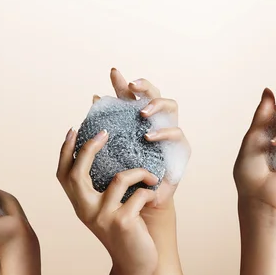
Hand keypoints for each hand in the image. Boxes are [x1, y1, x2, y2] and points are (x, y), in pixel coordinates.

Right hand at [57, 127, 158, 274]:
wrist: (135, 266)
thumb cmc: (125, 233)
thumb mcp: (107, 210)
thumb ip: (101, 190)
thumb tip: (104, 156)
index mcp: (80, 205)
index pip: (63, 174)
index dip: (65, 151)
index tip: (73, 130)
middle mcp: (86, 211)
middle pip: (76, 173)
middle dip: (88, 148)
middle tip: (104, 132)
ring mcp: (103, 217)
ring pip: (119, 179)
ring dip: (139, 173)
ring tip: (151, 176)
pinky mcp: (123, 223)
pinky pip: (139, 194)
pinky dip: (150, 192)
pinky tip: (155, 198)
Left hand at [107, 68, 190, 219]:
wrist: (141, 202)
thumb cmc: (126, 175)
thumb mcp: (112, 150)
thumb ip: (106, 126)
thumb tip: (95, 98)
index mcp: (137, 119)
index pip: (132, 95)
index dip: (123, 83)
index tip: (113, 72)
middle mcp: (155, 120)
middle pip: (154, 93)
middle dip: (144, 86)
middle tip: (131, 84)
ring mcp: (169, 132)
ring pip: (171, 105)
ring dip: (156, 105)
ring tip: (142, 113)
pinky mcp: (180, 147)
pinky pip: (176, 133)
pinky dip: (162, 132)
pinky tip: (148, 137)